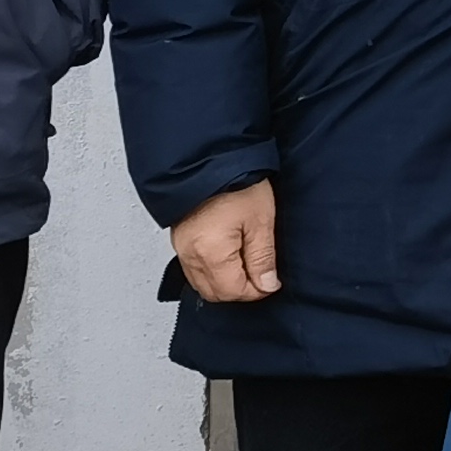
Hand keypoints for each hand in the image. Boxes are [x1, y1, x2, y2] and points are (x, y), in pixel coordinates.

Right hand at [173, 180, 280, 302]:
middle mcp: (190, 253)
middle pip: (214, 293)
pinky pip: (193, 269)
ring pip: (202, 284)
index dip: (256, 291)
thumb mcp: (260, 221)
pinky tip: (228, 260)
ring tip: (246, 265)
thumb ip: (262, 258)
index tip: (271, 282)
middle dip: (240, 290)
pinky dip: (212, 272)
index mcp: (210, 251)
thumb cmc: (237, 183)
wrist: (211, 157)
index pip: (233, 291)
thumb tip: (266, 284)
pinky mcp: (179, 240)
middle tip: (261, 276)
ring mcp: (181, 248)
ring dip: (225, 283)